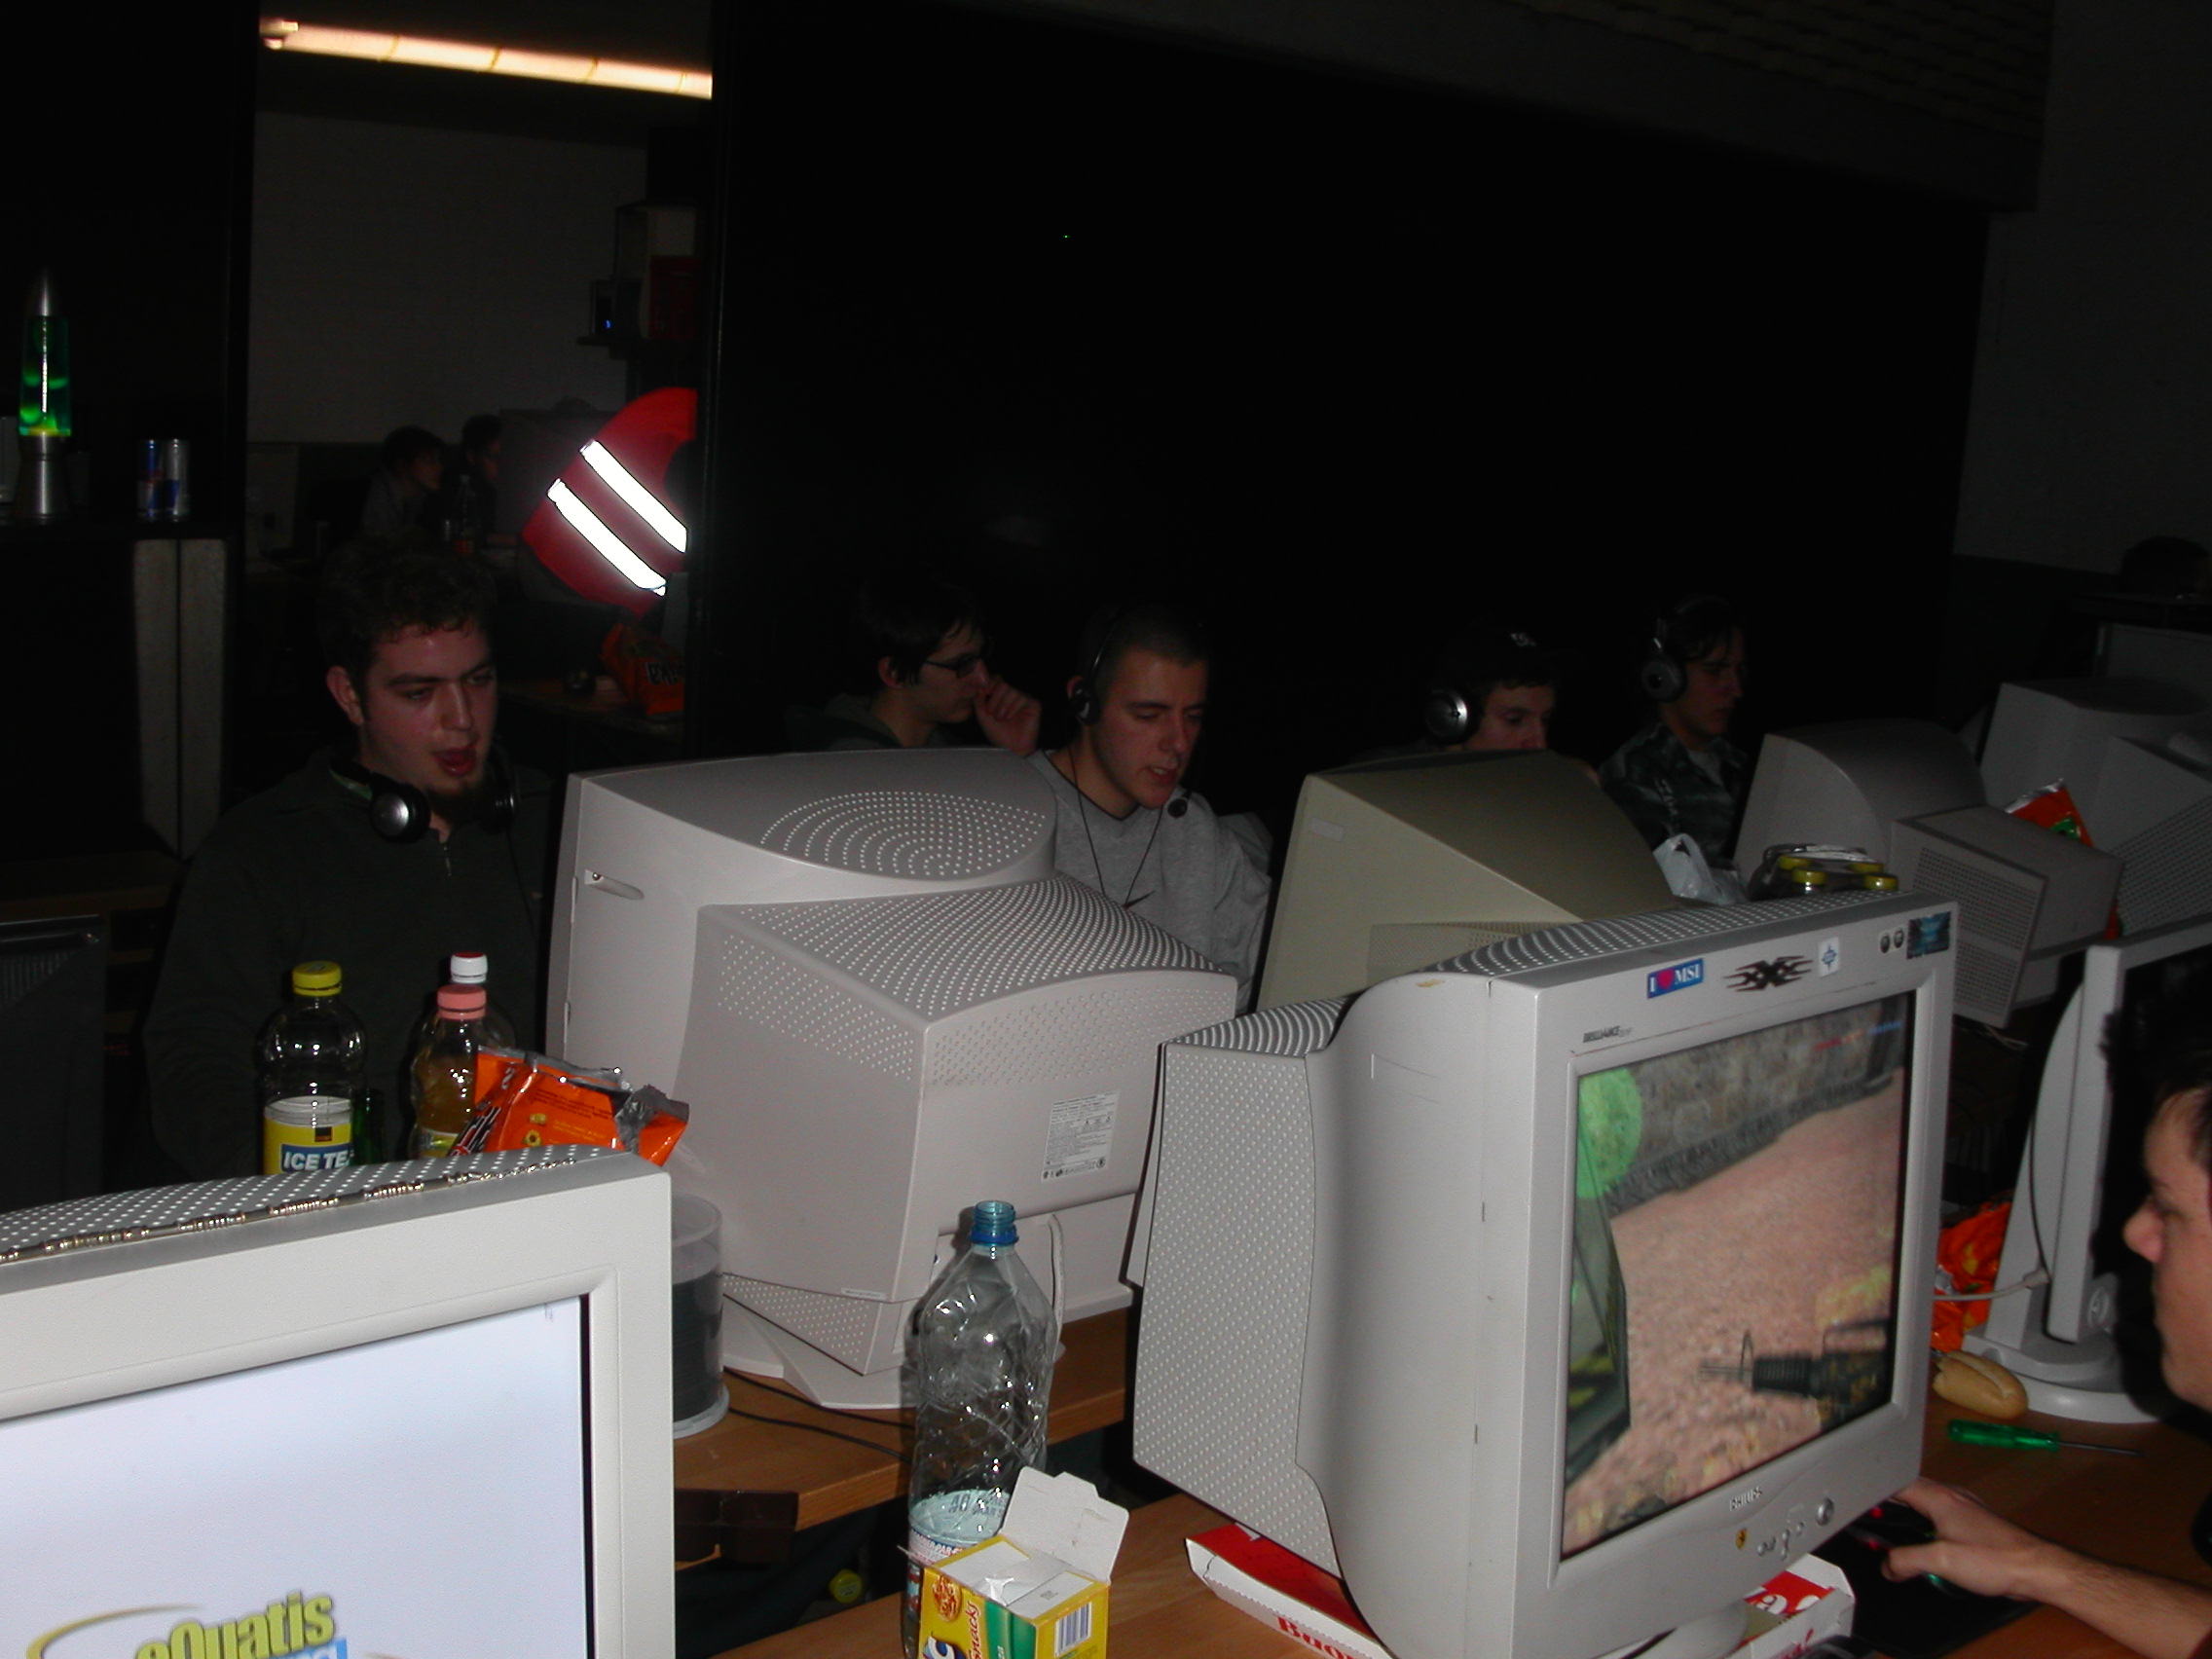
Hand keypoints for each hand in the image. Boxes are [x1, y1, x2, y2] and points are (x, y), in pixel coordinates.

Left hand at [975, 677, 1041, 756]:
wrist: (1011, 748)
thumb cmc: (998, 734)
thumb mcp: (983, 717)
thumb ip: (979, 701)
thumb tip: (978, 687)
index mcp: (1001, 696)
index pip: (996, 679)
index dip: (989, 684)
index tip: (984, 694)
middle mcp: (1012, 695)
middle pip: (1002, 684)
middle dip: (994, 699)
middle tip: (991, 713)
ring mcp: (1023, 699)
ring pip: (1012, 691)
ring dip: (1002, 705)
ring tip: (1000, 718)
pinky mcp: (1033, 704)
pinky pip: (1022, 698)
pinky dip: (1013, 708)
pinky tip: (1009, 718)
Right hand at [1882, 1477, 2066, 1601]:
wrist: (2037, 1569)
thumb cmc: (1993, 1559)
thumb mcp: (1941, 1561)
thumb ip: (1907, 1560)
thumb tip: (1888, 1566)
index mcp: (1939, 1497)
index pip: (1895, 1482)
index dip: (1873, 1490)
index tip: (1857, 1503)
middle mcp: (1951, 1495)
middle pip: (1909, 1490)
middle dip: (1889, 1505)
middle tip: (1873, 1523)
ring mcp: (1965, 1507)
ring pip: (1926, 1502)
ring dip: (1910, 1516)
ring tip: (1897, 1535)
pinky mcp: (1976, 1522)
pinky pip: (1941, 1516)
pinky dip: (1927, 1525)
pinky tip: (1928, 1545)